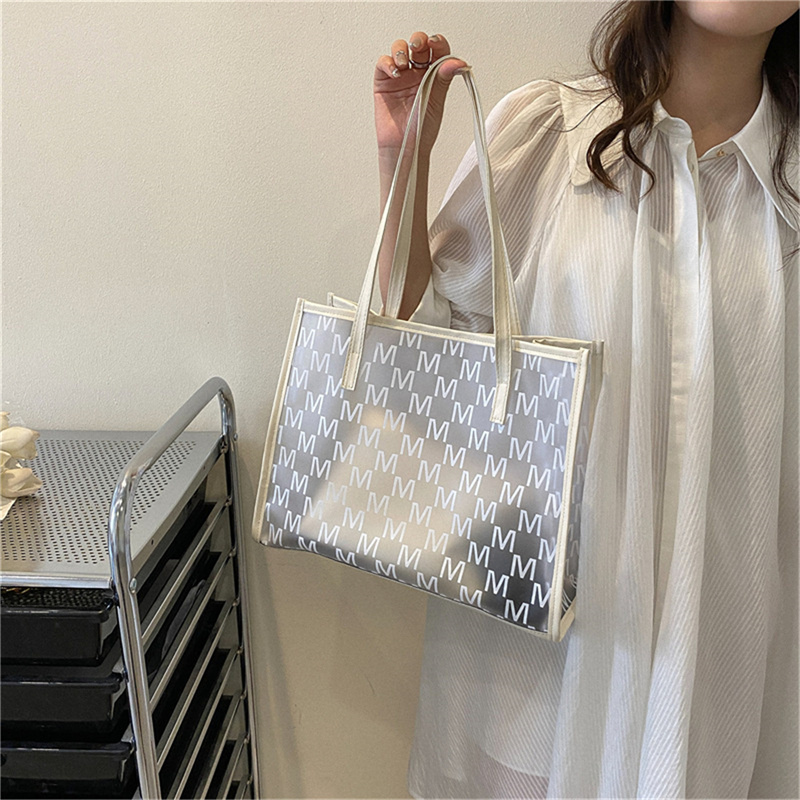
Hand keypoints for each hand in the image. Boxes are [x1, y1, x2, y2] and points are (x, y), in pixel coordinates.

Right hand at [374, 32, 467, 160]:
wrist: (406, 147)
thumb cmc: (422, 128)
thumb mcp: (437, 100)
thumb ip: (444, 78)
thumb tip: (458, 62)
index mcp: (434, 74)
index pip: (437, 50)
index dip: (436, 42)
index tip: (436, 44)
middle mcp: (417, 72)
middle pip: (417, 45)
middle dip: (418, 40)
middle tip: (419, 46)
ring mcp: (400, 76)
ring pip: (399, 49)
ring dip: (401, 50)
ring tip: (404, 63)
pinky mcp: (384, 82)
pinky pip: (383, 64)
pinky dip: (388, 63)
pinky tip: (396, 73)